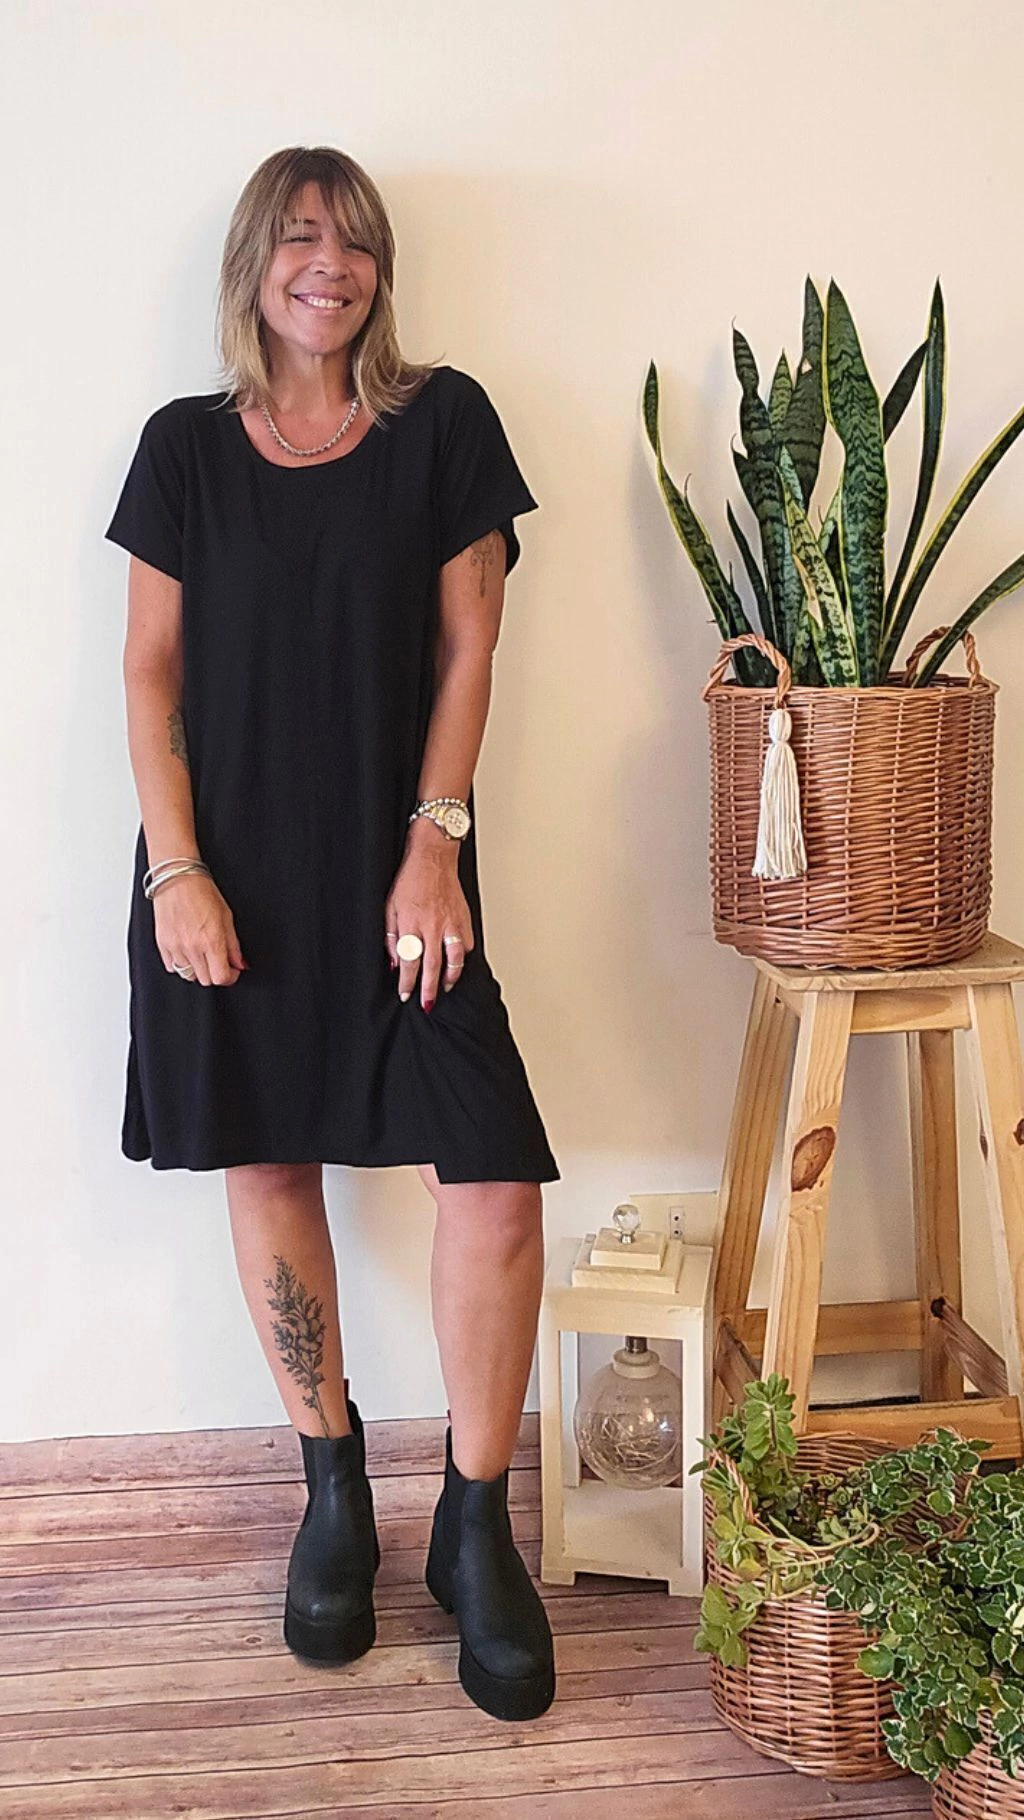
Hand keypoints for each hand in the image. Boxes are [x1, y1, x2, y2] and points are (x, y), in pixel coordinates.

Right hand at [152, 872, 247, 986]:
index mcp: (211, 941)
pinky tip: (187, 950)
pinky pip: (172, 967)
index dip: (230, 977)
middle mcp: (192, 947)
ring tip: (201, 954)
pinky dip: (181, 964)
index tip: (232, 970)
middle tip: (218, 959)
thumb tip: (240, 964)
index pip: (221, 977)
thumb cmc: (202, 892)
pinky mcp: (162, 945)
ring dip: (198, 970)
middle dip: (215, 972)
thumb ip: (233, 945)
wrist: (176, 878)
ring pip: (189, 976)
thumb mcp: (227, 916)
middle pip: (206, 980)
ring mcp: (175, 948)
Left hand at [384, 825, 473, 1009]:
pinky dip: (463, 956)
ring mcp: (451, 923)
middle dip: (429, 989)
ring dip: (450, 977)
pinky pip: (467, 944)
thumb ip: (392, 937)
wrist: (433, 858)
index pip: (409, 962)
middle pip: (433, 966)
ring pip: (455, 959)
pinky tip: (457, 962)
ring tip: (445, 987)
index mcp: (412, 924)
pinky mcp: (464, 918)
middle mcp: (433, 926)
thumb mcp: (390, 908)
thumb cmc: (410, 880)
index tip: (405, 994)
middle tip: (427, 1004)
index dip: (407, 982)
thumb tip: (395, 962)